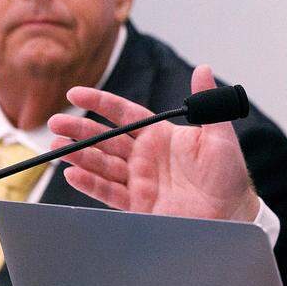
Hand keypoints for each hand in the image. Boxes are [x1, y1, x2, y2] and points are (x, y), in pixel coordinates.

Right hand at [47, 65, 259, 221]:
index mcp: (161, 136)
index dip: (100, 103)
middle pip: (105, 139)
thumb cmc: (229, 176)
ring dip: (79, 155)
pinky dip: (90, 184)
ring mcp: (139, 181)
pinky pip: (108, 193)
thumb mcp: (219, 137)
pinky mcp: (138, 205)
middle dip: (80, 130)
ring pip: (102, 164)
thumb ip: (207, 105)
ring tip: (56, 147)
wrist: (231, 215)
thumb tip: (203, 70)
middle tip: (55, 122)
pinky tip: (73, 175)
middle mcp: (145, 157)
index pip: (124, 114)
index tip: (76, 94)